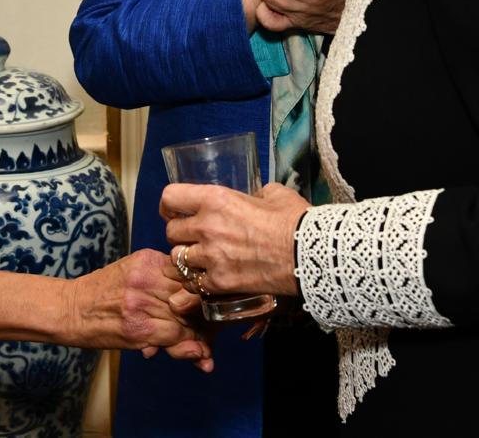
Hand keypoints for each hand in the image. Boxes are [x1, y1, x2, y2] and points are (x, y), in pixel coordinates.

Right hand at [67, 249, 211, 369]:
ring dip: (200, 336)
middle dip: (206, 315)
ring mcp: (142, 303)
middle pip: (193, 295)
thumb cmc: (103, 291)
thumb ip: (163, 277)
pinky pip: (175, 336)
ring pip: (188, 319)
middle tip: (212, 329)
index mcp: (148, 260)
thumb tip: (198, 296)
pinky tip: (191, 351)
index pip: (192, 272)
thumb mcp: (133, 270)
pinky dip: (186, 346)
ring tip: (204, 346)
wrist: (71, 309)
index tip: (210, 305)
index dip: (206, 291)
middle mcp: (146, 278)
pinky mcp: (137, 328)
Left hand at [161, 183, 308, 298]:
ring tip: (202, 261)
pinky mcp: (220, 283)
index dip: (169, 206)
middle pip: (170, 232)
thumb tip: (254, 197)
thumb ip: (255, 194)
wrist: (309, 254)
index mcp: (215, 199)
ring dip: (188, 260)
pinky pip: (194, 284)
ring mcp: (211, 257)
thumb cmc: (294, 219)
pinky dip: (199, 283)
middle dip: (180, 235)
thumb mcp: (273, 193)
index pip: (170, 198)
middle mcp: (207, 226)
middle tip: (194, 238)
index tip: (174, 211)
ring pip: (178, 260)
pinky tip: (211, 279)